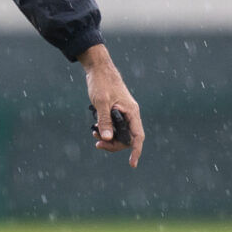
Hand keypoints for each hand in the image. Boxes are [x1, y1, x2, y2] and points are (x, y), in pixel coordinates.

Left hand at [80, 45, 143, 168]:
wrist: (98, 68)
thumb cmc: (101, 82)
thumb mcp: (101, 102)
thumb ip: (104, 121)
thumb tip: (106, 139)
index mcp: (131, 112)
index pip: (138, 136)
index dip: (136, 151)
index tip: (132, 163)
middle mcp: (130, 114)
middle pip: (127, 138)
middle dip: (114, 144)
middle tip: (98, 144)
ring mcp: (124, 113)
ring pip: (120, 134)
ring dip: (108, 138)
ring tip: (94, 136)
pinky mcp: (117, 112)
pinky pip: (115, 127)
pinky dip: (106, 131)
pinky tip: (95, 129)